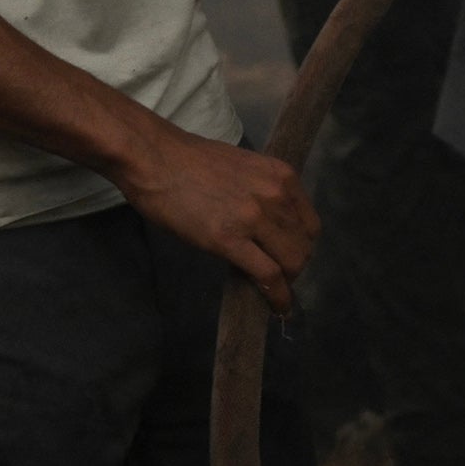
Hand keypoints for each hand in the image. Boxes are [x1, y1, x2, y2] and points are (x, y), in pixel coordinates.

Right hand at [117, 128, 317, 309]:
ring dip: (287, 283)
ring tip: (276, 292)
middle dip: (294, 267)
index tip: (289, 256)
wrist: (155, 159)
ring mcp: (254, 218)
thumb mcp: (242, 169)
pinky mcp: (230, 240)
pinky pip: (268, 276)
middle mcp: (275, 196)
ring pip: (291, 263)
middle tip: (279, 278)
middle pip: (303, 245)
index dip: (301, 245)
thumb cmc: (189, 161)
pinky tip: (277, 307)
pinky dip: (277, 296)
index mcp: (281, 176)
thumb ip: (261, 194)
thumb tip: (267, 223)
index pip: (309, 223)